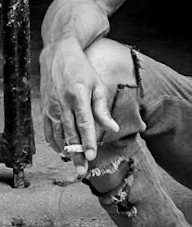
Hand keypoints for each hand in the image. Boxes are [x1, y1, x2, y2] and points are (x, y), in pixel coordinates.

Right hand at [40, 39, 118, 174]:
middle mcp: (62, 104)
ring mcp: (51, 108)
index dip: (87, 141)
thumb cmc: (82, 70)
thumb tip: (113, 129)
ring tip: (75, 165)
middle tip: (82, 171)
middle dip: (76, 155)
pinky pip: (48, 131)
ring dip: (66, 152)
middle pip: (70, 134)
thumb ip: (103, 109)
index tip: (91, 156)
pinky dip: (55, 143)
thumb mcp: (97, 85)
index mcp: (78, 96)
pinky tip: (63, 151)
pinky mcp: (44, 109)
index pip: (84, 124)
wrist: (58, 55)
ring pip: (58, 135)